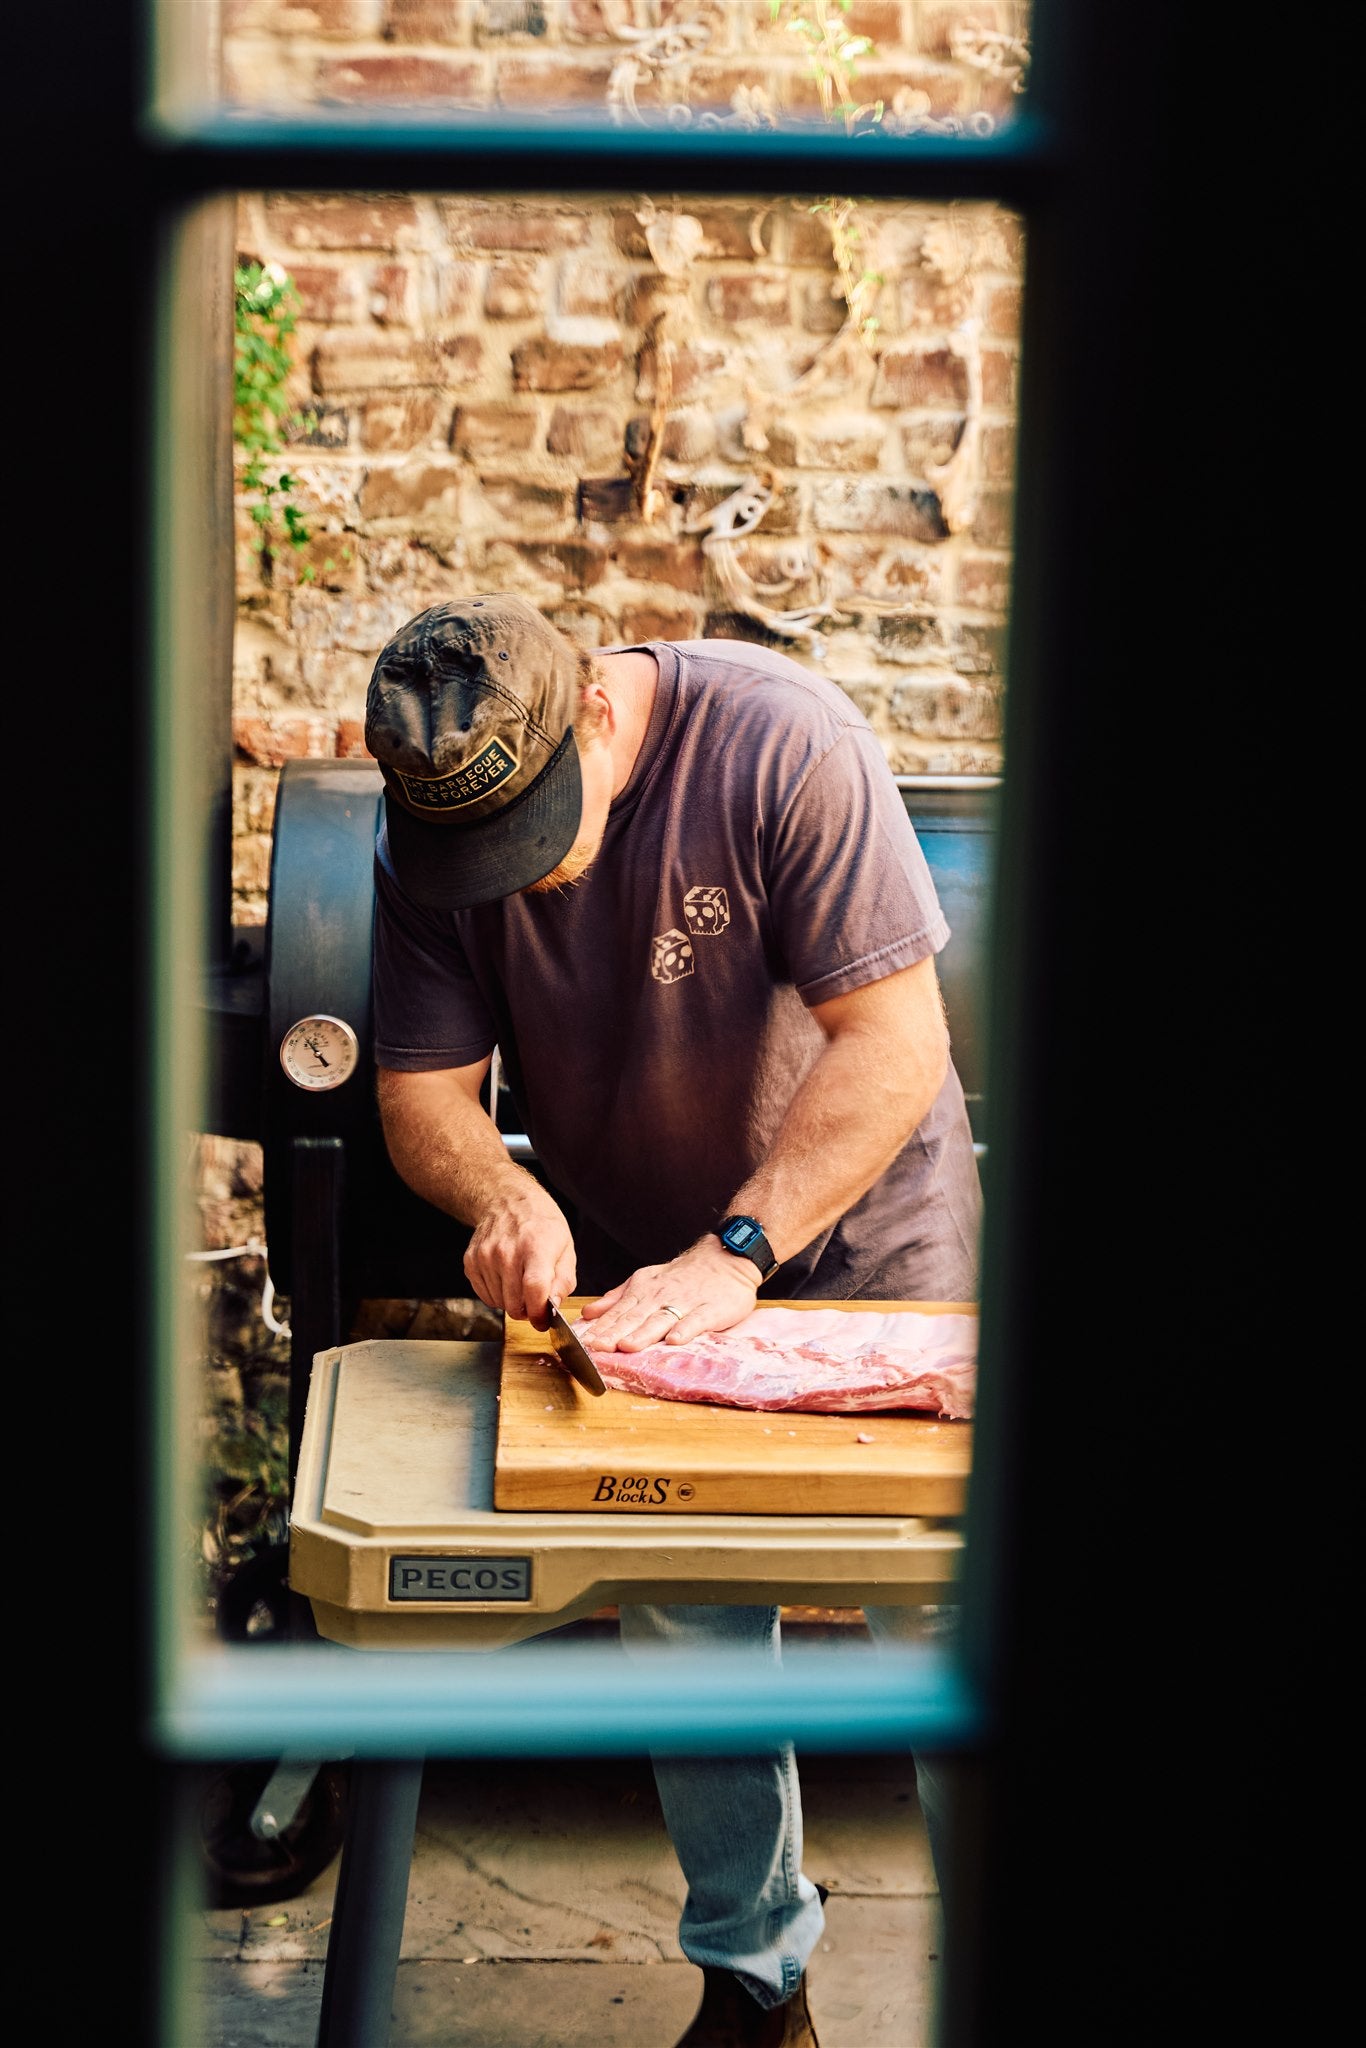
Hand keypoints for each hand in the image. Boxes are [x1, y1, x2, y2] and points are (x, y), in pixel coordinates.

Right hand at [463, 1177, 576, 1329]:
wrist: (508, 1201)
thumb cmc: (541, 1226)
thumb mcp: (565, 1248)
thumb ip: (563, 1281)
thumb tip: (553, 1306)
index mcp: (535, 1247)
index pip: (534, 1288)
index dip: (539, 1312)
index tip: (543, 1321)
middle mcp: (507, 1251)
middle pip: (514, 1303)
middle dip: (527, 1312)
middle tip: (534, 1302)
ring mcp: (485, 1256)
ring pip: (499, 1303)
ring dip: (511, 1302)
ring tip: (520, 1281)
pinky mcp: (471, 1261)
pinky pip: (485, 1296)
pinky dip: (497, 1295)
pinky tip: (505, 1278)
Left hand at [578, 1237, 759, 1351]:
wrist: (724, 1259)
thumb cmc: (682, 1276)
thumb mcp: (645, 1280)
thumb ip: (617, 1298)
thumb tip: (588, 1313)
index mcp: (644, 1291)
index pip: (619, 1312)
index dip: (601, 1328)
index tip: (583, 1342)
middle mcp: (661, 1297)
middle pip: (636, 1317)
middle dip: (615, 1333)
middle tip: (597, 1348)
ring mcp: (686, 1303)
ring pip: (662, 1320)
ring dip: (643, 1334)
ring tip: (627, 1346)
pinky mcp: (711, 1310)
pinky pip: (697, 1320)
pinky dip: (685, 1329)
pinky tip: (675, 1340)